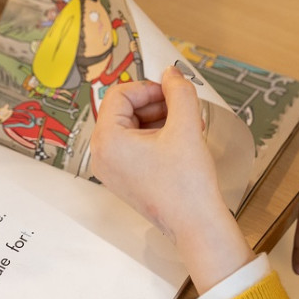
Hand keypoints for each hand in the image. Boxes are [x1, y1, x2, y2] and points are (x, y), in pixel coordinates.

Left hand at [91, 68, 252, 292]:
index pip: (119, 94)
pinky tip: (181, 139)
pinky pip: (134, 145)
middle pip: (123, 109)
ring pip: (131, 126)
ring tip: (187, 124)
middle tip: (182, 107)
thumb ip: (179, 91)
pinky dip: (155, 136)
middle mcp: (102, 155)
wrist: (196, 224)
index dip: (148, 87)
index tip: (171, 90)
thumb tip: (171, 73)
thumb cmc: (187, 185)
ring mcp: (111, 169)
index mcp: (107, 141)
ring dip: (159, 119)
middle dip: (155, 104)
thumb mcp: (186, 126)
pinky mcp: (124, 178)